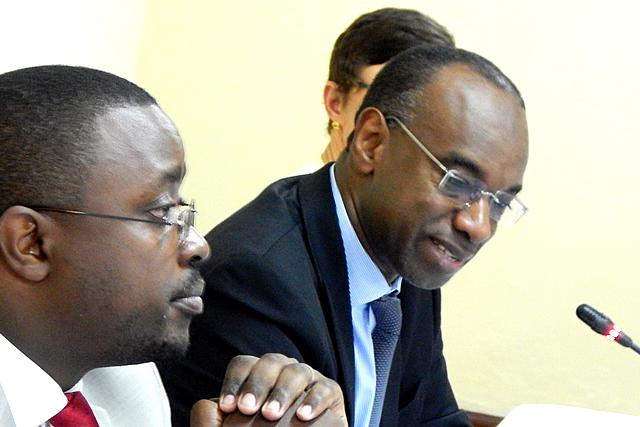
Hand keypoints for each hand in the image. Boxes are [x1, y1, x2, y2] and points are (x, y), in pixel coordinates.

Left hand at [189, 353, 345, 425]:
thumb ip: (215, 419)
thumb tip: (206, 405)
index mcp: (258, 374)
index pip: (243, 364)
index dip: (235, 382)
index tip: (227, 407)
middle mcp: (283, 370)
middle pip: (270, 363)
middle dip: (258, 384)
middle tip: (248, 409)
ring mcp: (308, 378)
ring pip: (296, 371)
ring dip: (283, 391)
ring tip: (271, 415)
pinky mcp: (331, 391)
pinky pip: (325, 387)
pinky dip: (314, 399)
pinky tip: (303, 416)